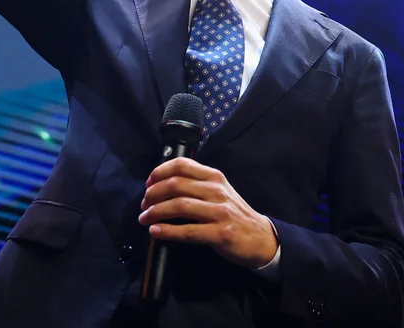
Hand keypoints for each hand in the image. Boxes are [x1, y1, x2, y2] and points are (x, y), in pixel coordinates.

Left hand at [139, 157, 278, 268]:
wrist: (261, 238)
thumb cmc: (234, 214)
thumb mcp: (220, 191)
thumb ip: (197, 183)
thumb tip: (163, 183)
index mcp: (214, 177)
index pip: (182, 165)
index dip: (159, 172)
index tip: (148, 183)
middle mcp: (216, 191)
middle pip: (176, 185)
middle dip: (153, 194)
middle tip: (143, 205)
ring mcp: (220, 212)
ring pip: (179, 206)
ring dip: (156, 212)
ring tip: (144, 218)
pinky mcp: (220, 233)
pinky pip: (188, 231)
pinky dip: (167, 231)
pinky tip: (155, 232)